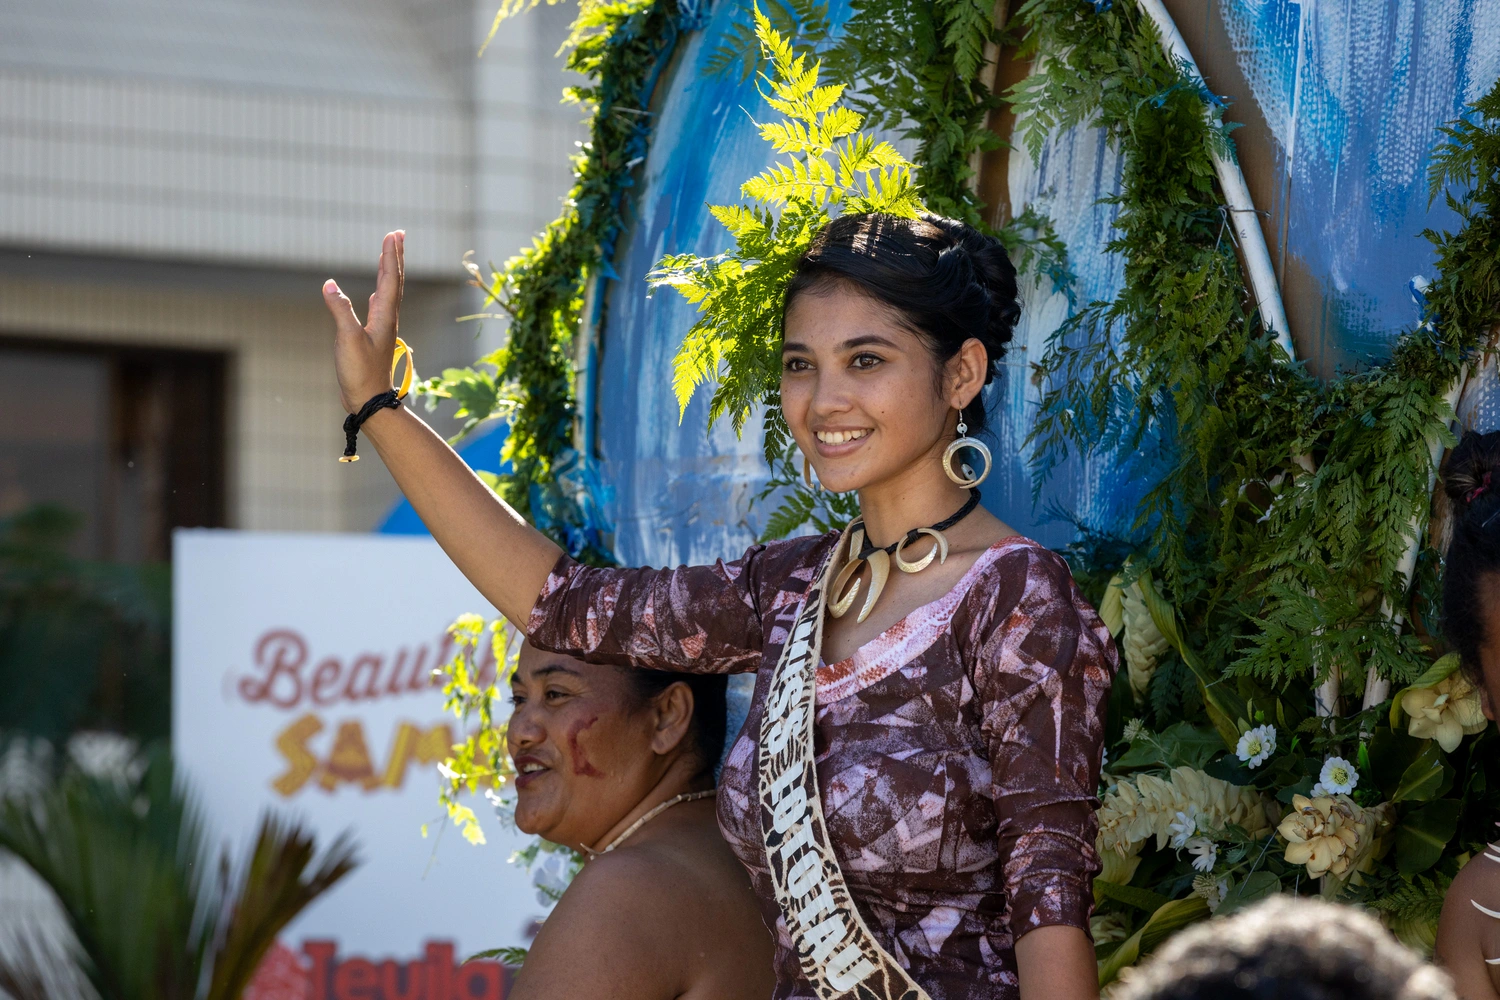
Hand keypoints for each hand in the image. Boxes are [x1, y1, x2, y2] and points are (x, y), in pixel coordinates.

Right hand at [324, 231, 404, 413]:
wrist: (369, 401)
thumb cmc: (360, 373)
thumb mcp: (348, 340)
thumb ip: (340, 311)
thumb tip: (329, 284)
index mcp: (384, 316)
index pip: (390, 279)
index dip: (391, 256)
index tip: (394, 234)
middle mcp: (387, 319)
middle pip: (394, 281)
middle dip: (395, 257)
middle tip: (399, 234)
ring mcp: (382, 328)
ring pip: (389, 292)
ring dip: (389, 271)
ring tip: (390, 255)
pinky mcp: (374, 337)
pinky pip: (380, 307)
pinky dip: (381, 292)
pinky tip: (378, 293)